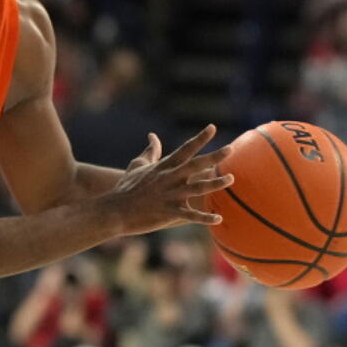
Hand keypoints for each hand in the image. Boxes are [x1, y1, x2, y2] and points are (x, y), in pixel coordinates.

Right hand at [103, 124, 233, 234]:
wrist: (115, 209)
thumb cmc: (126, 186)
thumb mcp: (136, 165)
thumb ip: (149, 151)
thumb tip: (153, 136)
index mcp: (163, 167)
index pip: (184, 149)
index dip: (199, 138)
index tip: (213, 127)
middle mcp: (169, 178)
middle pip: (195, 165)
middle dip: (213, 156)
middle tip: (230, 148)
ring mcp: (170, 195)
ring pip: (197, 188)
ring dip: (214, 183)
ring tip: (231, 178)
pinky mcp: (168, 212)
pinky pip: (190, 215)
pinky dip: (204, 217)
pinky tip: (218, 218)